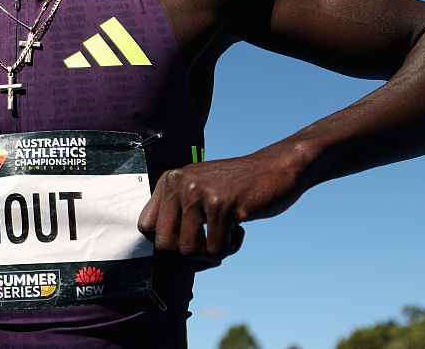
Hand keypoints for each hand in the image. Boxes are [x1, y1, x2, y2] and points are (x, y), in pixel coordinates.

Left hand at [138, 151, 304, 270]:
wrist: (278, 168)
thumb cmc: (239, 187)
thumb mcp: (201, 192)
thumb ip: (180, 215)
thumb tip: (164, 257)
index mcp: (170, 180)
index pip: (145, 227)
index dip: (165, 244)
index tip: (187, 243)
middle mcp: (179, 183)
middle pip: (164, 245)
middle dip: (188, 255)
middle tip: (209, 245)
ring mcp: (198, 192)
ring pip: (189, 251)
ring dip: (212, 253)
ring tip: (227, 234)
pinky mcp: (221, 204)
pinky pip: (216, 249)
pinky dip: (231, 247)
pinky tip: (239, 228)